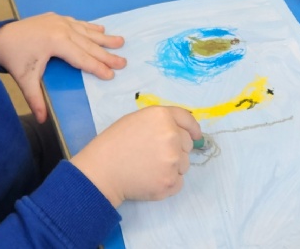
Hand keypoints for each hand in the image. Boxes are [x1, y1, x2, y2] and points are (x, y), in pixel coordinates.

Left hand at [0, 13, 125, 121]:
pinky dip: (91, 28)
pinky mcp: (57, 18)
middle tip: (123, 62)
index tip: (111, 76)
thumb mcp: (25, 79)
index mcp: (57, 43)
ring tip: (121, 41)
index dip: (97, 68)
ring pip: (87, 32)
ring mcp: (61, 21)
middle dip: (107, 55)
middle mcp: (63, 29)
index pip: (82, 58)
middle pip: (89, 45)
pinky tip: (101, 29)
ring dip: (104, 38)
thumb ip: (36, 99)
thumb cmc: (14, 58)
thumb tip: (42, 121)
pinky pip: (79, 23)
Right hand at [71, 106, 201, 207]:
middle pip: (187, 143)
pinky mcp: (170, 182)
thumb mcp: (137, 119)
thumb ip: (162, 122)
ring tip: (149, 166)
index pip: (187, 120)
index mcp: (162, 116)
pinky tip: (151, 178)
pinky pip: (179, 181)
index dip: (193, 128)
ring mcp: (173, 160)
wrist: (102, 170)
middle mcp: (172, 136)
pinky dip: (168, 181)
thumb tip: (184, 133)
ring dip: (173, 165)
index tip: (197, 136)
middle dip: (177, 148)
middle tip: (155, 154)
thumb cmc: (115, 142)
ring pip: (184, 163)